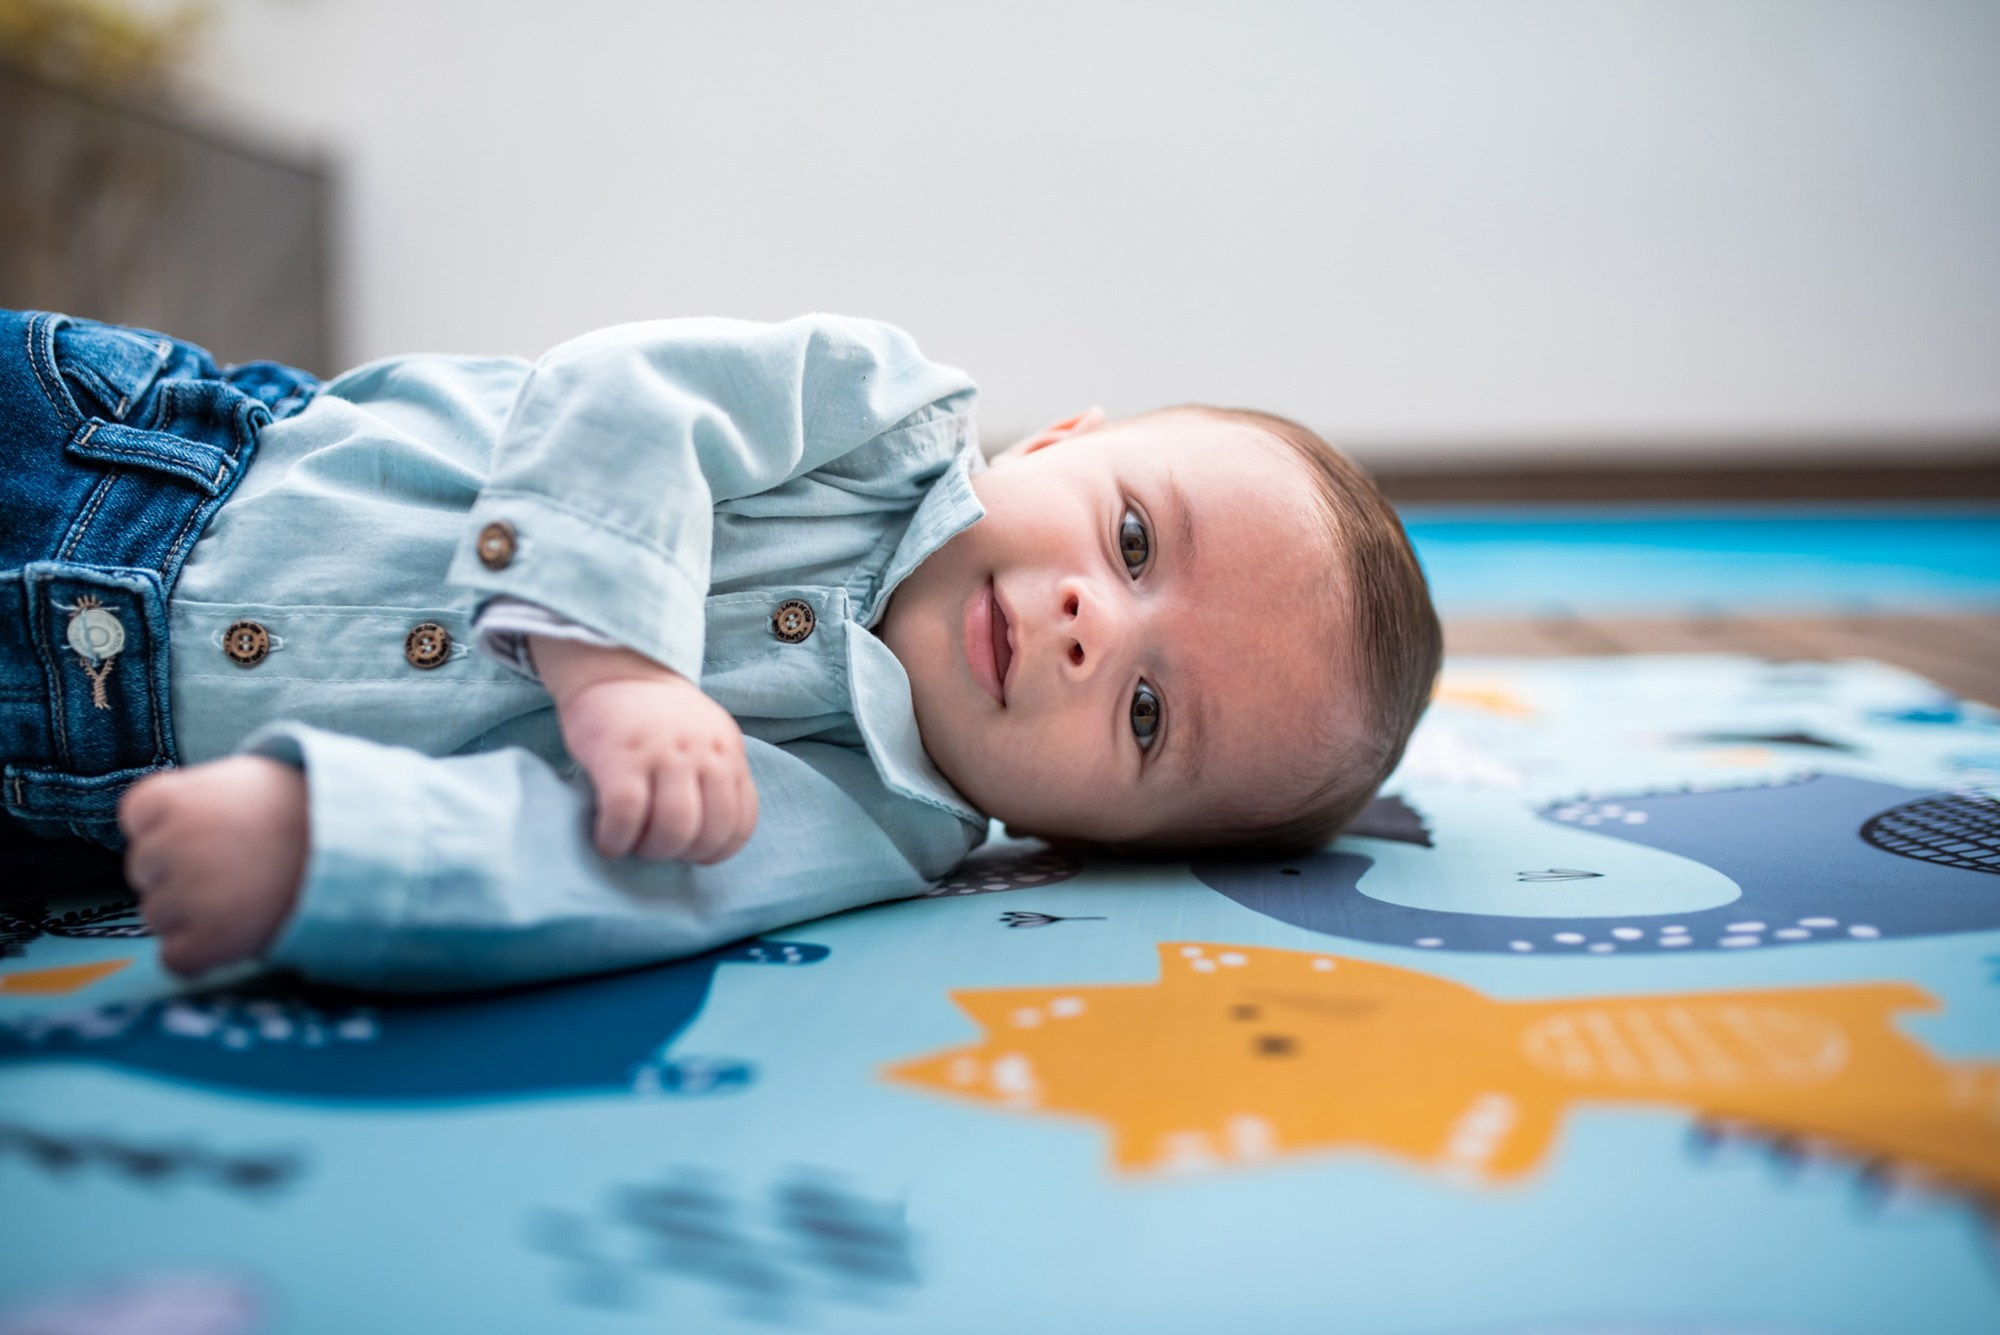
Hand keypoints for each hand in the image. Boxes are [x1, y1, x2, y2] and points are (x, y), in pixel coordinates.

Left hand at [118, 757, 308, 977]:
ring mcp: (186, 896)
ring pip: (158, 916)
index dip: (175, 825)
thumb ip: (196, 796)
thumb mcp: (245, 778)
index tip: (216, 828)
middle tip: (237, 865)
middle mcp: (170, 845)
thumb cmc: (306, 808)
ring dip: (192, 913)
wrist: (362, 844)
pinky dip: (201, 953)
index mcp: (173, 797)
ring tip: (245, 896)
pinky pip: (175, 959)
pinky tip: (236, 932)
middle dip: (182, 870)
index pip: (139, 817)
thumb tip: (162, 824)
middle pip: (146, 869)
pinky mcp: (206, 941)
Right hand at [535, 639, 758, 862]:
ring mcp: (662, 754)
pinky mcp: (620, 757)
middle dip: (683, 853)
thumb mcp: (706, 736)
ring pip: (674, 828)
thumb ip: (716, 775)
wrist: (616, 665)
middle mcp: (702, 751)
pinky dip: (617, 840)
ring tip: (632, 844)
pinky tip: (608, 840)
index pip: (742, 820)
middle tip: (657, 848)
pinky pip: (626, 816)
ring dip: (652, 851)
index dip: (719, 850)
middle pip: (708, 831)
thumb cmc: (658, 714)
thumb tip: (710, 836)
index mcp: (728, 750)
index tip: (693, 853)